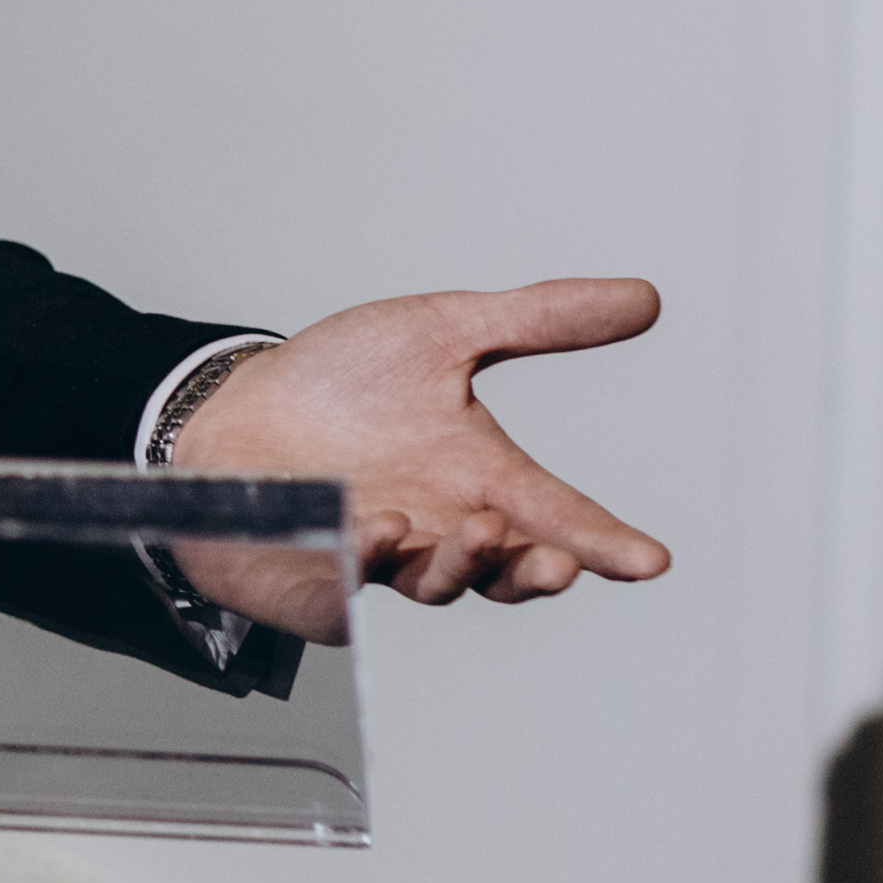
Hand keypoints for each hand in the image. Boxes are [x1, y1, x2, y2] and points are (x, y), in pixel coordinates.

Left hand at [164, 279, 669, 643]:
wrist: (230, 409)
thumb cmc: (338, 380)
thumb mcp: (439, 332)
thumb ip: (537, 319)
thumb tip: (647, 297)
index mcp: (480, 477)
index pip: (559, 514)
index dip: (607, 541)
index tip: (652, 559)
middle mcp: (442, 527)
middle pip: (509, 572)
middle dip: (538, 572)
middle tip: (560, 561)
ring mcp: (386, 561)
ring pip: (441, 585)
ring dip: (462, 565)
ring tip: (472, 530)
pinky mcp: (324, 580)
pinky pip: (354, 585)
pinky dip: (372, 560)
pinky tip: (380, 528)